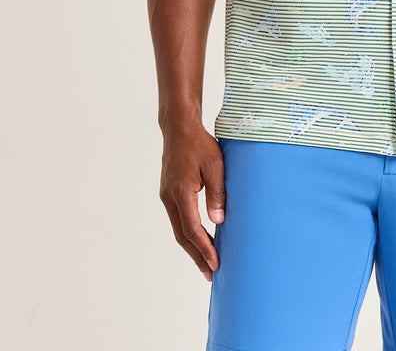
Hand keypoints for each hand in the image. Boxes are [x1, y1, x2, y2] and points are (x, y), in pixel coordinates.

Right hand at [159, 122, 225, 280]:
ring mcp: (167, 196)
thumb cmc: (199, 143)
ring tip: (206, 264)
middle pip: (182, 236)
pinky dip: (188, 234)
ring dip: (192, 247)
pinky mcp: (169, 194)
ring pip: (178, 229)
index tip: (215, 264)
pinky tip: (199, 240)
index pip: (192, 228)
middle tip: (211, 275)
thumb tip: (219, 221)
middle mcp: (169, 198)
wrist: (179, 129)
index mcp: (180, 192)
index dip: (204, 248)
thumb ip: (217, 193)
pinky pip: (178, 219)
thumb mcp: (215, 164)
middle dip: (197, 256)